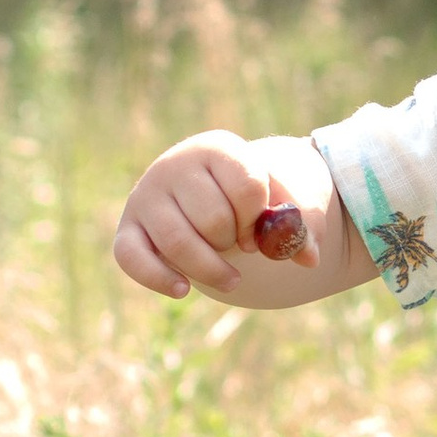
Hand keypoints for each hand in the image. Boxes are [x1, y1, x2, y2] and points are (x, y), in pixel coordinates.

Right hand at [111, 131, 312, 300]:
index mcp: (216, 147)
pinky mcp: (128, 229)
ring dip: (212, 270)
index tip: (258, 228)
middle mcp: (174, 165)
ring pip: (179, 243)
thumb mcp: (278, 199)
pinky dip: (160, 279)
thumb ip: (299, 224)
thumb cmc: (247, 197)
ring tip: (231, 277)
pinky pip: (133, 259)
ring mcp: (146, 196)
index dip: (259, 218)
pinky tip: (183, 290)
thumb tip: (309, 257)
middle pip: (214, 220)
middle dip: (234, 242)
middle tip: (238, 244)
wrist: (210, 194)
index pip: (247, 188)